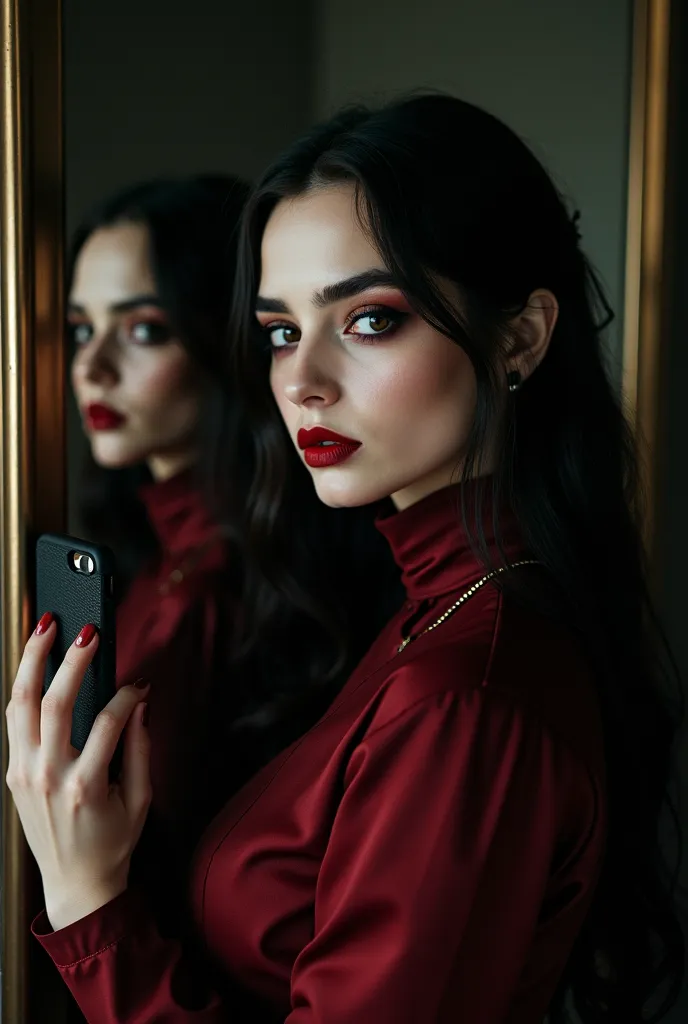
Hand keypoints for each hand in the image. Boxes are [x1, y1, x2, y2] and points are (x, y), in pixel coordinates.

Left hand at [5, 614, 150, 929]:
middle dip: (71, 661)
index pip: (108, 723)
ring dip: (31, 661)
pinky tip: (34, 666)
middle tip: (86, 633)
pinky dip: (23, 688)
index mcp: (84, 787)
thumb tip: (139, 701)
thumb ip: (140, 747)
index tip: (138, 685)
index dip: (126, 697)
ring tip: (45, 629)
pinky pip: (15, 720)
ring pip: (20, 704)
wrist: (75, 884)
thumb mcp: (140, 799)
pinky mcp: (14, 772)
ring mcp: (24, 774)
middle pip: (54, 703)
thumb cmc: (112, 844)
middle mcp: (47, 777)